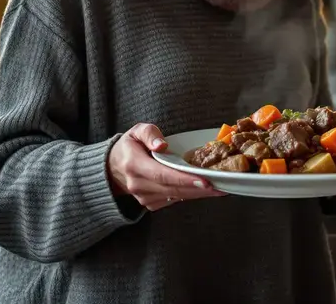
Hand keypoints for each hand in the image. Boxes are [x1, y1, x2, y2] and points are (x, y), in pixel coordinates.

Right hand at [108, 123, 224, 210]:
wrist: (113, 168)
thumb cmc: (129, 146)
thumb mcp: (136, 131)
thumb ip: (149, 134)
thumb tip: (162, 144)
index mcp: (135, 165)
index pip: (163, 175)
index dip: (184, 179)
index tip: (205, 181)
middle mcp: (138, 184)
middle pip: (173, 189)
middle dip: (199, 189)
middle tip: (222, 186)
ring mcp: (144, 197)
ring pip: (176, 197)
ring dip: (199, 194)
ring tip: (220, 189)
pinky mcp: (150, 204)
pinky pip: (174, 200)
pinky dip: (190, 195)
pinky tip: (205, 190)